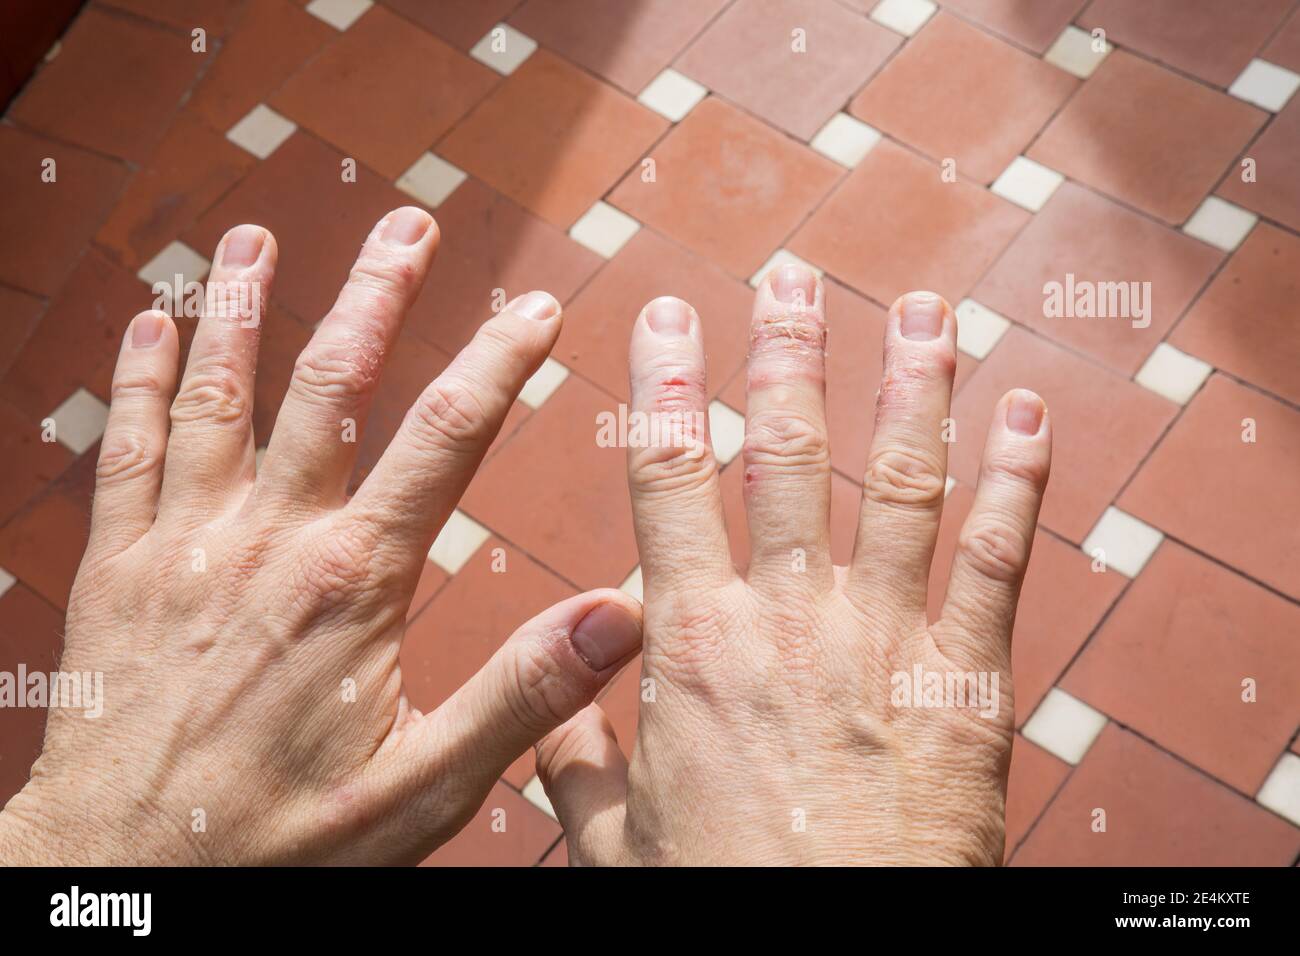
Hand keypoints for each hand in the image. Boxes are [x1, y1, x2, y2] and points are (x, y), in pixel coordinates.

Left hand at [0, 208, 641, 864]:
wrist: (119, 882)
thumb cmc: (275, 844)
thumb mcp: (422, 789)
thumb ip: (519, 694)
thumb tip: (620, 616)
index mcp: (351, 582)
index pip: (445, 439)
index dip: (501, 361)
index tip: (540, 306)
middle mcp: (265, 539)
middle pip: (329, 385)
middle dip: (376, 295)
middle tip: (408, 222)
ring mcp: (183, 544)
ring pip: (217, 395)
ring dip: (241, 308)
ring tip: (258, 237)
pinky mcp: (118, 569)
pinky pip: (126, 450)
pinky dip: (137, 379)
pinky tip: (147, 321)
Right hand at [536, 269, 1050, 864]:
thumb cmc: (727, 902)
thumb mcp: (619, 846)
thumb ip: (578, 770)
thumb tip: (551, 727)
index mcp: (692, 643)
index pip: (667, 480)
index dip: (666, 386)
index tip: (665, 316)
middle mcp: (788, 617)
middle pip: (786, 453)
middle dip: (787, 352)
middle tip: (791, 274)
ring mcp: (884, 639)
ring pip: (897, 482)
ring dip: (912, 386)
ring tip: (921, 309)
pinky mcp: (965, 682)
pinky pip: (997, 561)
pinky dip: (1014, 482)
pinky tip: (1026, 415)